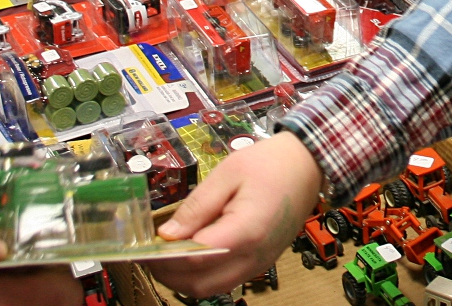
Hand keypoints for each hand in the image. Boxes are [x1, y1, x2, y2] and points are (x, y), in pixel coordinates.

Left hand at [154, 131, 324, 296]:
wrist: (309, 164)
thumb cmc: (270, 163)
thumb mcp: (227, 173)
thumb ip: (196, 207)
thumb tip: (167, 235)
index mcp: (245, 231)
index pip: (192, 259)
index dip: (162, 257)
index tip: (143, 248)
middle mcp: (254, 256)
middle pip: (199, 284)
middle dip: (168, 274)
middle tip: (150, 254)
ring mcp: (259, 264)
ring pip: (210, 289)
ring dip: (183, 279)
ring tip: (166, 255)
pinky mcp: (261, 263)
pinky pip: (225, 280)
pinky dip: (202, 276)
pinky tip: (190, 255)